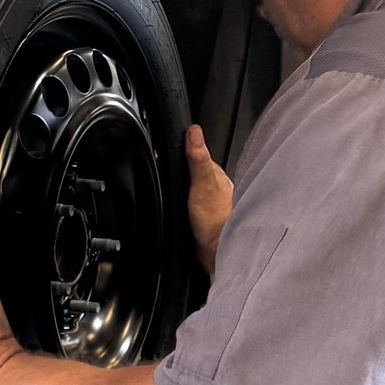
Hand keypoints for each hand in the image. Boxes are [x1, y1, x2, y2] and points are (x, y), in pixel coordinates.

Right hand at [185, 123, 233, 275]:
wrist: (216, 253)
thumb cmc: (215, 221)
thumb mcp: (203, 183)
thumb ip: (198, 158)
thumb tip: (194, 131)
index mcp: (215, 176)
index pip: (197, 155)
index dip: (184, 150)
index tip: (172, 143)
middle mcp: (214, 189)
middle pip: (193, 173)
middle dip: (181, 172)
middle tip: (168, 168)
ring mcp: (208, 205)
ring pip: (190, 191)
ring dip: (181, 192)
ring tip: (172, 188)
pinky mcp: (201, 221)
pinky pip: (188, 208)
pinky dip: (181, 207)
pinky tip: (178, 210)